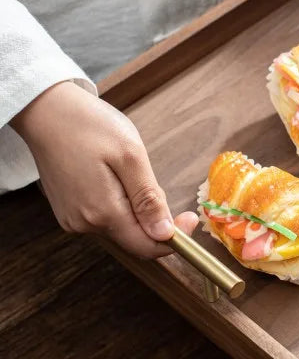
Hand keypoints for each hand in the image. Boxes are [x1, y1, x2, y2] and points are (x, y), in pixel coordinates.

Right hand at [10, 81, 197, 257]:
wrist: (46, 111)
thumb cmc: (89, 126)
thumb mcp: (130, 156)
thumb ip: (148, 198)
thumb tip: (164, 233)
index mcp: (102, 213)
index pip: (147, 247)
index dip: (175, 237)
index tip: (191, 216)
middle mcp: (84, 224)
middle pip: (135, 238)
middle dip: (156, 219)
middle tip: (155, 178)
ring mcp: (73, 218)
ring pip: (120, 227)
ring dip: (138, 210)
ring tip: (131, 172)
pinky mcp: (68, 209)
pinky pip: (104, 217)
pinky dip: (121, 204)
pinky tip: (117, 176)